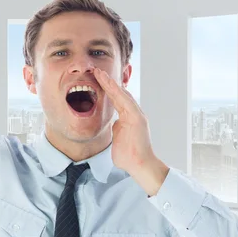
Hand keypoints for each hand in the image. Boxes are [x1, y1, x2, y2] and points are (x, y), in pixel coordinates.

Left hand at [93, 67, 168, 194]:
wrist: (140, 166)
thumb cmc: (129, 156)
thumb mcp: (118, 138)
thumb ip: (116, 129)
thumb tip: (113, 124)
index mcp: (129, 118)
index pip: (116, 100)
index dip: (107, 89)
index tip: (98, 80)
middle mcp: (134, 114)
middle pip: (119, 93)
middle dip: (108, 82)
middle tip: (97, 71)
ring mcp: (136, 115)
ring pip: (121, 94)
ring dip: (109, 83)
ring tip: (99, 73)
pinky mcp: (137, 118)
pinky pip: (124, 101)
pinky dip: (115, 91)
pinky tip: (107, 83)